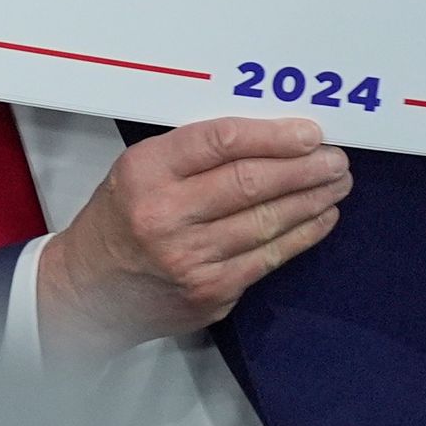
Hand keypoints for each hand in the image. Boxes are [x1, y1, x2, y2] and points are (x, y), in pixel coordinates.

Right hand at [35, 117, 347, 360]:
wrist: (88, 292)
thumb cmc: (120, 222)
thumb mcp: (138, 173)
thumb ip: (193, 156)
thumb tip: (272, 139)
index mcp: (144, 173)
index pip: (221, 142)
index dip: (274, 135)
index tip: (310, 133)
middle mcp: (165, 215)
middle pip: (251, 182)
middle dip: (305, 168)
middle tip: (335, 159)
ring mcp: (190, 258)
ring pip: (268, 221)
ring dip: (312, 199)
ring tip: (336, 183)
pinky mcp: (211, 290)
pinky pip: (269, 257)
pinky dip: (303, 234)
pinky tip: (321, 217)